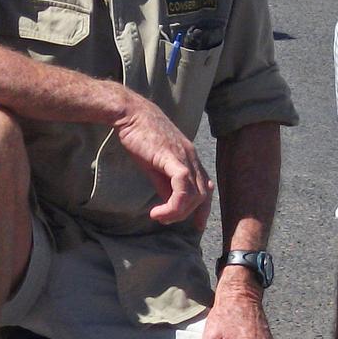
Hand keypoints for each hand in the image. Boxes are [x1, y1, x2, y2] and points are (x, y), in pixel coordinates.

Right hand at [113, 96, 213, 229]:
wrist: (131, 114)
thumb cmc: (140, 136)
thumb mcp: (155, 165)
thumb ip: (165, 183)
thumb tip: (170, 203)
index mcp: (190, 158)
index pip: (206, 187)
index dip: (203, 208)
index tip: (196, 225)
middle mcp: (192, 158)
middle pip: (203, 195)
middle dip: (187, 214)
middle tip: (165, 218)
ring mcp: (185, 157)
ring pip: (195, 195)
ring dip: (178, 212)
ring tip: (160, 216)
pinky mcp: (173, 157)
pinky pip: (183, 186)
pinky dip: (174, 204)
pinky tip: (157, 212)